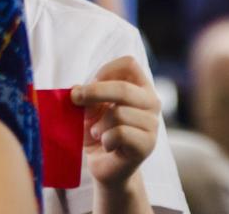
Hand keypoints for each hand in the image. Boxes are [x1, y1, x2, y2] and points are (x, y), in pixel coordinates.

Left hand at [71, 56, 159, 190]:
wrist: (105, 165)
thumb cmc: (98, 131)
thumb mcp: (88, 108)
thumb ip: (86, 95)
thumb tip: (77, 91)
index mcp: (139, 87)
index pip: (129, 64)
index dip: (106, 69)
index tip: (92, 82)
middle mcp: (151, 103)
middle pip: (124, 88)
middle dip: (94, 93)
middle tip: (75, 99)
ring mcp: (152, 125)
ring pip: (119, 113)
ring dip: (99, 124)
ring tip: (99, 132)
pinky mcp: (147, 145)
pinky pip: (120, 134)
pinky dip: (106, 139)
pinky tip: (107, 145)